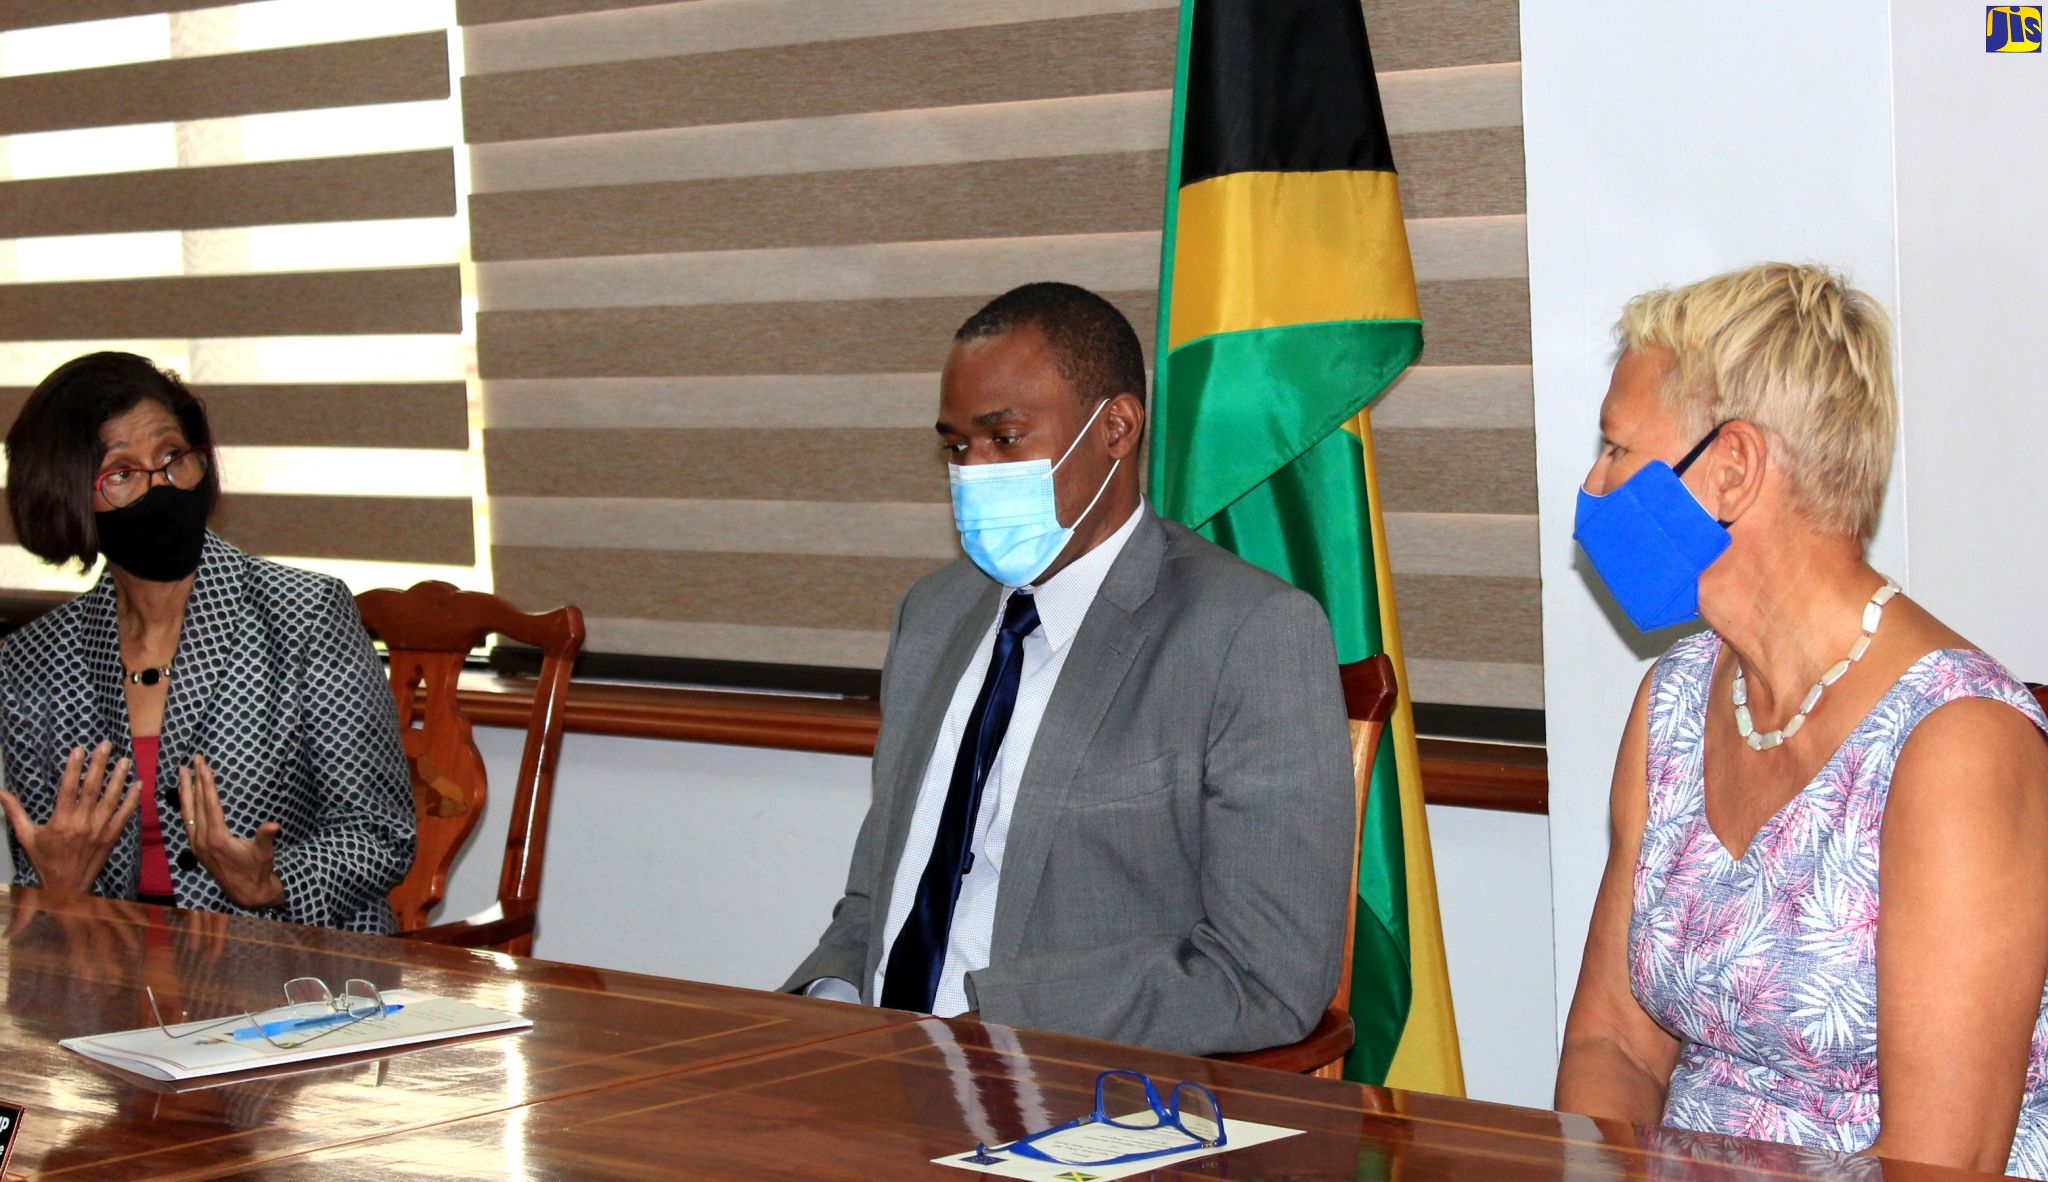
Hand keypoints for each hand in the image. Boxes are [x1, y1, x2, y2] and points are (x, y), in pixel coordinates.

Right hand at [0, 742, 139, 894]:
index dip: (74, 768)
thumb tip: (0, 792)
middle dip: (99, 765)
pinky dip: (132, 799)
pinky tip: (138, 784)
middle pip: (92, 789)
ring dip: (119, 778)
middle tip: (106, 745)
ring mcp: (100, 831)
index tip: (79, 749)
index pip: (68, 789)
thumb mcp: (26, 836)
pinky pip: (125, 815)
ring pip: (112, 799)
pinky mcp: (112, 837)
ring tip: (124, 759)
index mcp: (61, 823)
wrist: (67, 888)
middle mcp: (82, 825)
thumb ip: (15, 812)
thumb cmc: (45, 860)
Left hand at [177, 754, 284, 909]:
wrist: (246, 894)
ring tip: (182, 773)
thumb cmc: (258, 871)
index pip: (209, 804)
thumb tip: (274, 825)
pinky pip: (187, 822)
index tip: (203, 765)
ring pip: (187, 813)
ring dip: (185, 792)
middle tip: (192, 760)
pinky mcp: (197, 848)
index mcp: (217, 838)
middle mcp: (202, 840)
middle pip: (195, 804)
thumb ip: (266, 837)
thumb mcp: (265, 853)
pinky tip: (186, 799)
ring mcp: (197, 845)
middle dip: (193, 781)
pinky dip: (186, 807)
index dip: (206, 783)